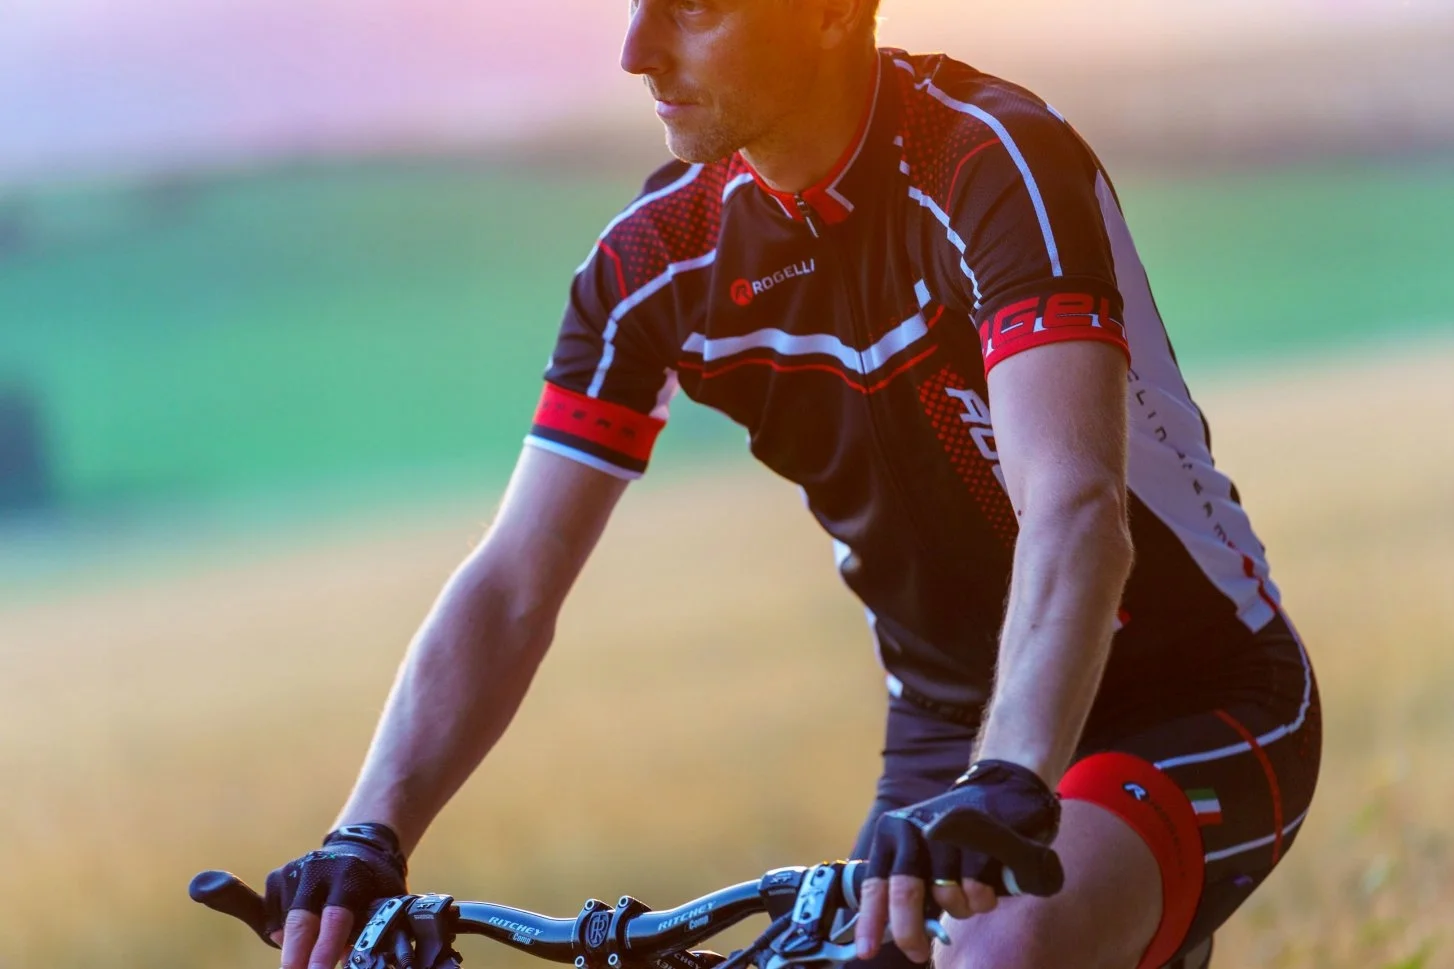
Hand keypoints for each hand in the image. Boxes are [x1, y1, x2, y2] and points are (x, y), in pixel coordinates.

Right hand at [266, 823, 408, 968]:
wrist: (357, 847)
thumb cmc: (374, 880)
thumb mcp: (384, 899)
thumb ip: (368, 928)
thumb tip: (348, 962)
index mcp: (349, 874)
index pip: (335, 918)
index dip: (325, 950)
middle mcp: (317, 868)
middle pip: (300, 923)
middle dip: (294, 957)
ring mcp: (293, 871)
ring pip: (285, 925)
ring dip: (294, 948)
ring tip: (310, 954)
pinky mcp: (275, 878)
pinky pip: (274, 919)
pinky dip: (285, 935)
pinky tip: (304, 931)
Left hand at [853, 760, 1059, 962]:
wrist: (1000, 791)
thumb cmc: (954, 837)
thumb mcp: (921, 854)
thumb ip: (908, 887)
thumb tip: (898, 935)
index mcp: (891, 834)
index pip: (875, 883)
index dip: (870, 921)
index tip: (866, 951)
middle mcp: (913, 828)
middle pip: (905, 891)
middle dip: (909, 930)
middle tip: (916, 952)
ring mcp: (946, 829)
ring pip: (947, 897)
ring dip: (960, 909)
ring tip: (966, 895)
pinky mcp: (979, 834)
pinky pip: (977, 890)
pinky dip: (983, 898)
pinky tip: (987, 882)